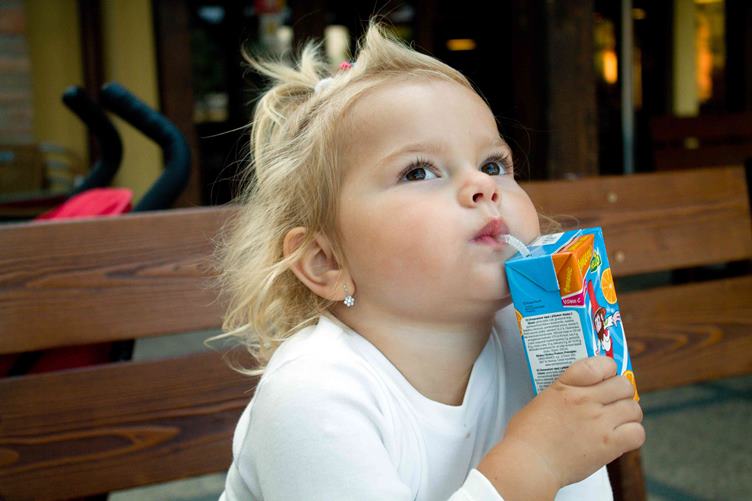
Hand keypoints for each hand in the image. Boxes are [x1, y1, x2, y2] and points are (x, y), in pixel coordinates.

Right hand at [478, 357, 644, 498]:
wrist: (528, 463)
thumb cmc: (526, 436)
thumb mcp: (541, 401)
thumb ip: (562, 393)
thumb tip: (577, 396)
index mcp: (565, 386)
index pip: (599, 364)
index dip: (608, 368)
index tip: (606, 377)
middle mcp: (585, 400)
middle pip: (623, 385)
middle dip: (622, 392)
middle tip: (615, 401)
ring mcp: (598, 422)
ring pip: (633, 408)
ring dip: (629, 414)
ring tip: (619, 421)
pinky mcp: (608, 445)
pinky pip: (636, 433)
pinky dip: (632, 434)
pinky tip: (621, 438)